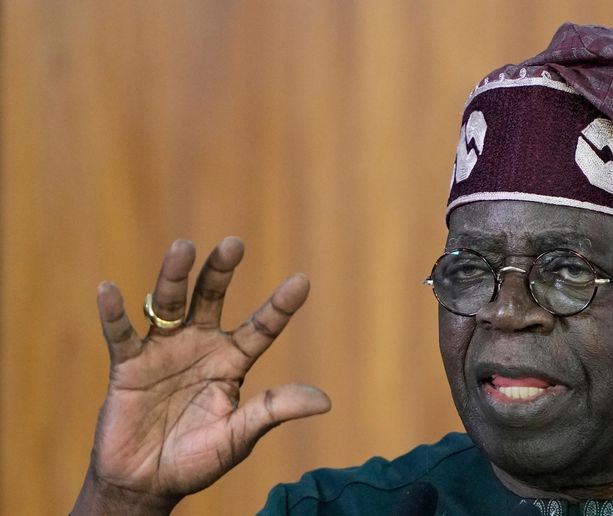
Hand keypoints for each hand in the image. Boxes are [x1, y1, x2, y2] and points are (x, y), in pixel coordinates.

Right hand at [72, 237, 330, 514]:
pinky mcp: (128, 366)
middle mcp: (200, 346)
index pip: (261, 328)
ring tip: (183, 248)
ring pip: (168, 305)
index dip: (280, 307)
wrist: (147, 483)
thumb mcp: (240, 436)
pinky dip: (113, 314)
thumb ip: (273, 412)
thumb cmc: (199, 459)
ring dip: (173, 276)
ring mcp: (163, 351)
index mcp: (232, 361)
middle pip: (212, 299)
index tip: (302, 281)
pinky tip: (109, 290)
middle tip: (233, 244)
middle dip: (221, 272)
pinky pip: (120, 334)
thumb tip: (324, 401)